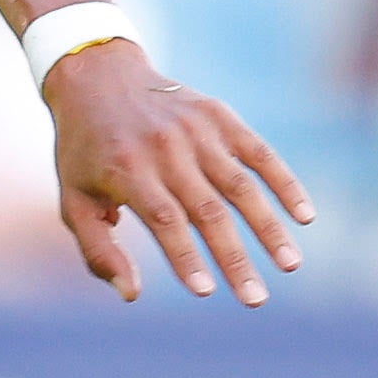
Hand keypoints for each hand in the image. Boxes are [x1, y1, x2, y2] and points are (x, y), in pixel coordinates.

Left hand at [47, 41, 314, 303]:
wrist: (97, 77)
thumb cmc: (84, 152)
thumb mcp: (73, 200)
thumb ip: (98, 250)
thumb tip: (132, 296)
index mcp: (127, 171)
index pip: (165, 222)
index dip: (186, 257)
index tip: (205, 293)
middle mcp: (166, 150)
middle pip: (208, 212)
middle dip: (234, 259)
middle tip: (255, 299)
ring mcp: (196, 131)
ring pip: (241, 186)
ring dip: (268, 228)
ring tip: (290, 265)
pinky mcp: (220, 116)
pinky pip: (259, 153)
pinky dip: (284, 183)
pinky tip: (304, 216)